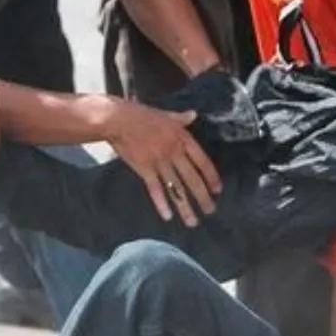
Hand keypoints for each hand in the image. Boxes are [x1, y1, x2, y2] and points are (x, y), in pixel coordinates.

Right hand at [102, 100, 221, 226]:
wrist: (118, 120)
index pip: (202, 161)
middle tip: (210, 211)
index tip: (217, 190)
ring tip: (193, 222)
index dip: (211, 176)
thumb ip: (181, 118)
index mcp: (182, 138)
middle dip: (203, 197)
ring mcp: (160, 162)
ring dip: (185, 206)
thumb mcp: (165, 114)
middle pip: (192, 178)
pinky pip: (155, 189)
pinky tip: (168, 216)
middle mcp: (174, 152)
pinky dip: (161, 203)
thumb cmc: (141, 115)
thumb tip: (194, 114)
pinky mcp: (144, 169)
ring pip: (176, 187)